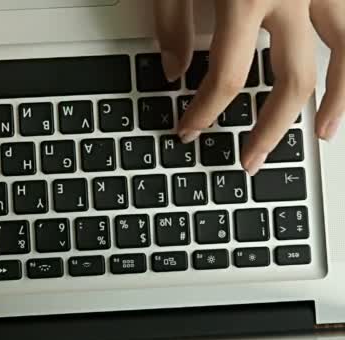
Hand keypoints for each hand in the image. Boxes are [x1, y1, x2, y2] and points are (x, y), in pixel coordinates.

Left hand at [153, 0, 343, 174]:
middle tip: (250, 158)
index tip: (189, 130)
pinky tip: (339, 80)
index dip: (206, 111)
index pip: (228, 77)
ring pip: (342, 53)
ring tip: (322, 134)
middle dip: (270, 128)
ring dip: (335, 100)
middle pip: (291, 80)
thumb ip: (172, 20)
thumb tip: (172, 69)